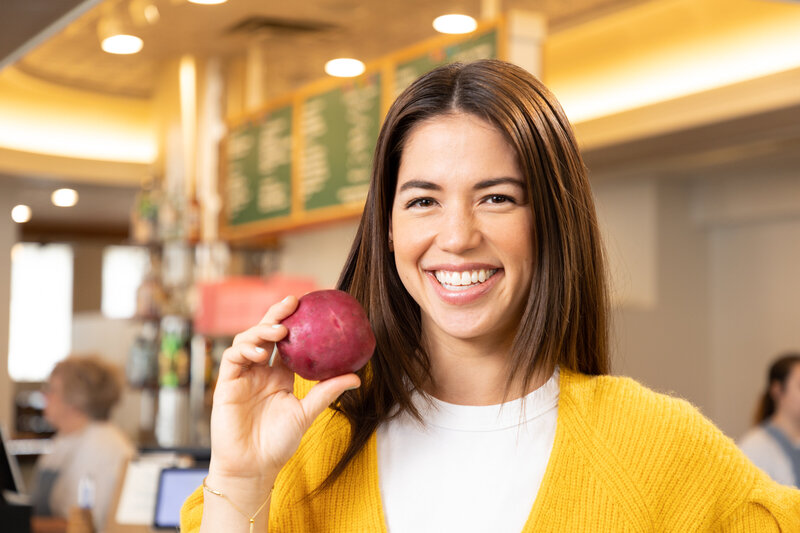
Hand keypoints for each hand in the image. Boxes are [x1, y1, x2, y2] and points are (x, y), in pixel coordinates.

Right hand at [208, 295, 360, 482]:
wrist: (252, 467)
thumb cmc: (278, 443)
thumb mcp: (306, 413)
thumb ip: (326, 393)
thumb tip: (356, 377)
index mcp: (280, 375)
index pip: (286, 342)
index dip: (295, 322)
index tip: (310, 306)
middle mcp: (260, 371)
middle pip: (266, 333)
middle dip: (276, 315)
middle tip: (292, 303)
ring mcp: (242, 375)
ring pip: (247, 340)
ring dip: (262, 330)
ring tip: (280, 330)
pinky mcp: (226, 383)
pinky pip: (232, 358)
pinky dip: (245, 349)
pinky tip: (260, 352)